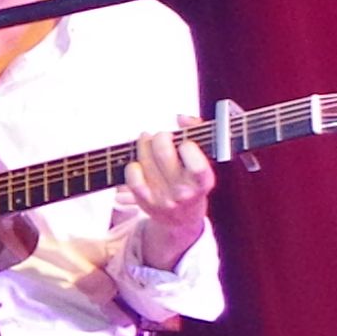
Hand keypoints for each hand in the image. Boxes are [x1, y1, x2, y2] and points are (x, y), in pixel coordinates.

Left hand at [125, 126, 218, 265]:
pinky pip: (132, 177)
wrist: (182, 218)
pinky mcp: (145, 201)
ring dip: (144, 144)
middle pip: (164, 153)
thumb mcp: (204, 160)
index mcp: (203, 182)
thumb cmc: (193, 180)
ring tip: (147, 140)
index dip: (188, 147)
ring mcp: (163, 198)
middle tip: (161, 135)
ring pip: (145, 160)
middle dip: (161, 136)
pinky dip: (132, 165)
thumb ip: (198, 132)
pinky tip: (137, 162)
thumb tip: (181, 117)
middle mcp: (184, 192)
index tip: (185, 143)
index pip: (197, 165)